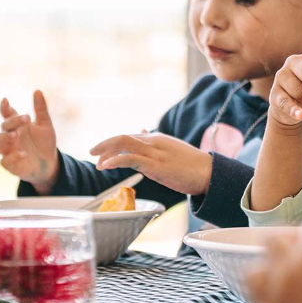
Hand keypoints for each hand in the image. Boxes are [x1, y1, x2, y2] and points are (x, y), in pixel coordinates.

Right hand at [0, 90, 57, 192]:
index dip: (4, 107)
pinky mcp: (11, 165)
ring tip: (15, 135)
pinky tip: (23, 154)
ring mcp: (8, 150)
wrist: (50, 163)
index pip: (6, 114)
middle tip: (25, 119)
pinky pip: (4, 161)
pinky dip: (12, 157)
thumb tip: (37, 90)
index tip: (5, 100)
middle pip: (1, 127)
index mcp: (17, 125)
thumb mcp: (46, 125)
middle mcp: (10, 137)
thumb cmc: (44, 143)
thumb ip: (41, 109)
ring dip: (2, 138)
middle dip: (9, 122)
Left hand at [90, 132, 212, 195]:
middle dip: (104, 145)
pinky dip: (116, 160)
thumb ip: (154, 142)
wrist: (209, 173)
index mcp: (156, 139)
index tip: (102, 153)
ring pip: (124, 145)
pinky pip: (131, 159)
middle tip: (92, 154)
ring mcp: (154, 152)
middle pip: (122, 138)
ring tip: (97, 162)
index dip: (112, 144)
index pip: (129, 137)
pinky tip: (106, 165)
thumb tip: (143, 130)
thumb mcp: (171, 149)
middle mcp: (153, 142)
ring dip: (107, 152)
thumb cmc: (192, 165)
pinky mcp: (156, 165)